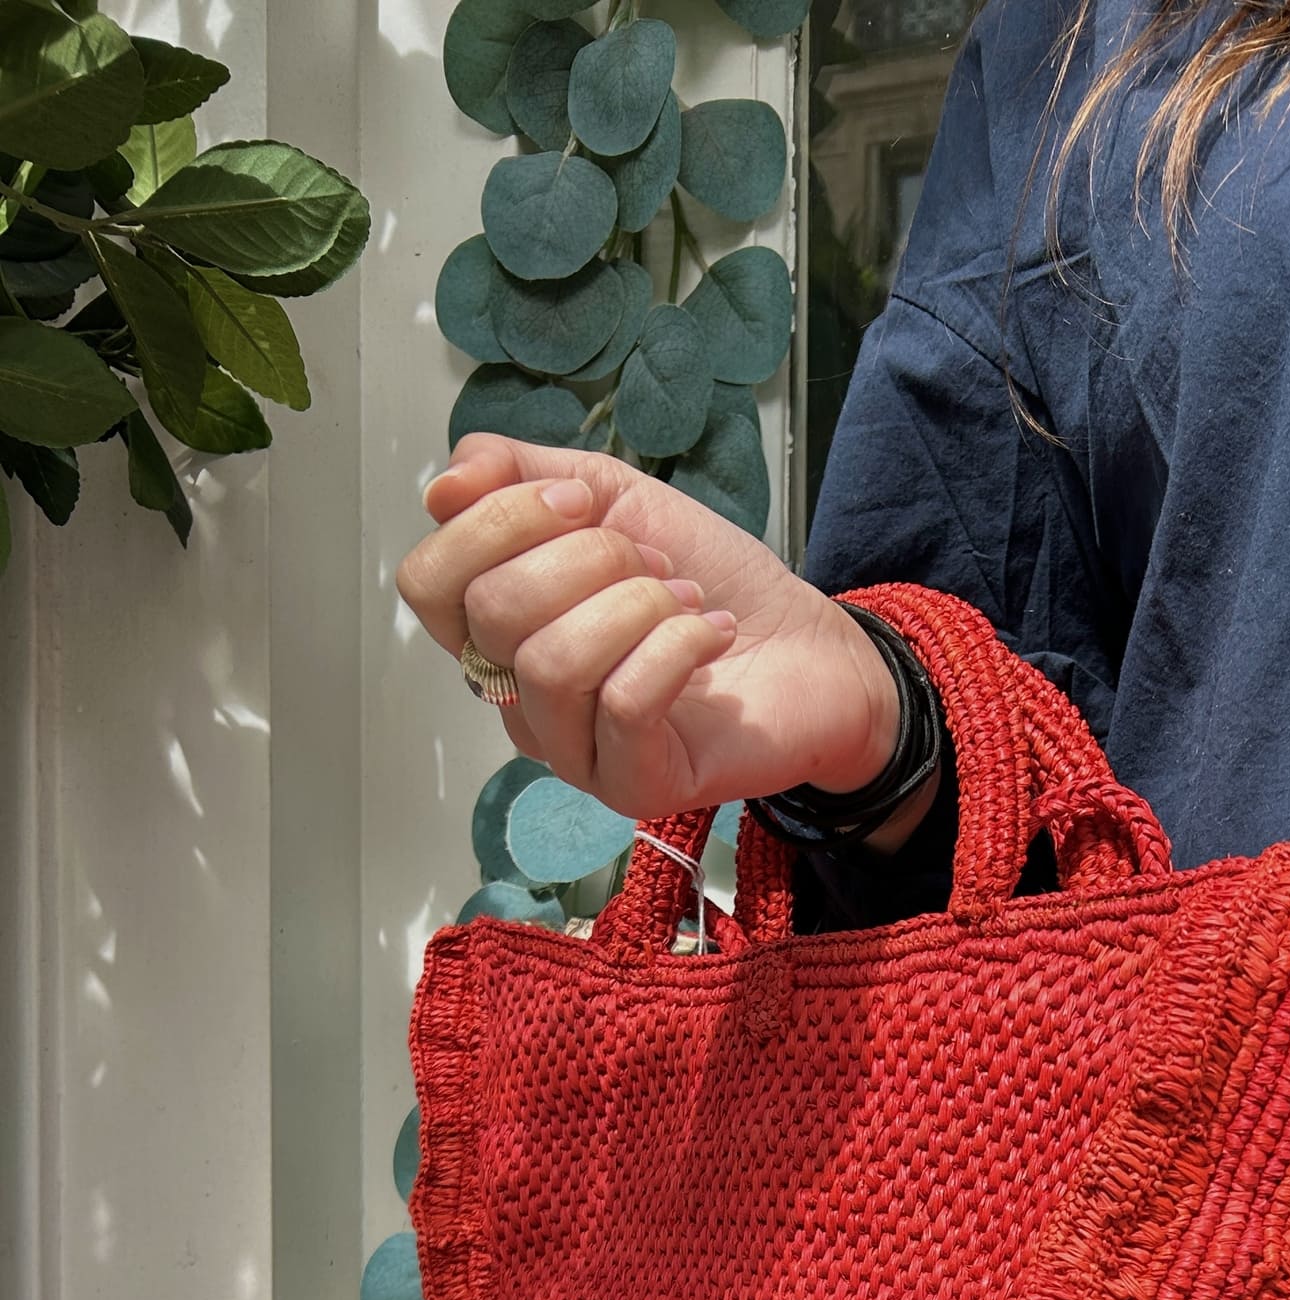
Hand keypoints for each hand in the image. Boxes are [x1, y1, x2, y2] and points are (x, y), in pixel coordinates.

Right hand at [394, 433, 914, 830]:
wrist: (810, 645)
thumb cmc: (707, 579)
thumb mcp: (610, 496)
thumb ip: (519, 474)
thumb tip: (443, 488)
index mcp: (499, 631)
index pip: (429, 584)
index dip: (497, 523)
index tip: (580, 500)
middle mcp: (520, 699)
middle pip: (492, 614)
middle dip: (588, 557)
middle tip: (653, 562)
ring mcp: (573, 750)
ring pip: (553, 662)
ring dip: (637, 605)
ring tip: (685, 600)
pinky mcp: (632, 785)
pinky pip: (624, 704)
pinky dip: (679, 648)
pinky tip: (713, 634)